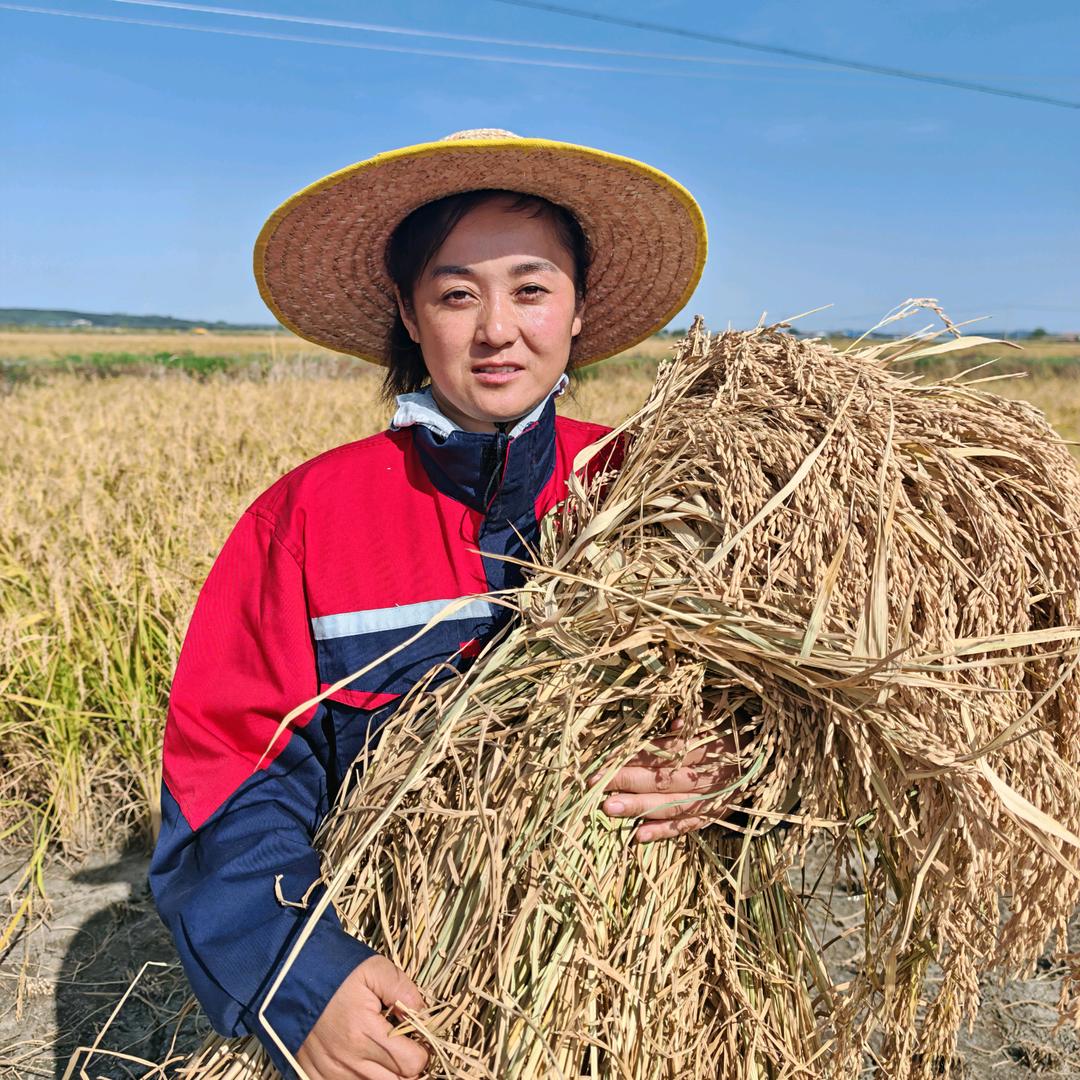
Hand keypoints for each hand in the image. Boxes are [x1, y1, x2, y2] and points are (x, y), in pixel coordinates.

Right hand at [295, 955, 428, 1079]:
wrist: (286, 978)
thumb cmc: (334, 971)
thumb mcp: (373, 968)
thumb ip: (403, 990)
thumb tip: (421, 1014)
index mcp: (366, 1033)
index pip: (413, 1063)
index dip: (422, 1051)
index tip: (418, 1037)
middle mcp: (349, 1061)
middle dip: (407, 1066)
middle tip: (404, 1045)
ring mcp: (330, 1073)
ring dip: (386, 1074)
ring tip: (382, 1050)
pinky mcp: (314, 1076)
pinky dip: (359, 1078)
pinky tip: (361, 1061)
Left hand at [590, 729, 738, 843]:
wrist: (772, 763)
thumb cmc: (735, 735)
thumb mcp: (720, 720)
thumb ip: (696, 723)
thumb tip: (674, 726)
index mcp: (713, 747)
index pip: (667, 752)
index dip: (636, 756)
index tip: (605, 760)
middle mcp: (712, 776)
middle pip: (665, 779)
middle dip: (628, 782)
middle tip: (595, 786)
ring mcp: (714, 799)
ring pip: (672, 805)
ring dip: (639, 808)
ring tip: (608, 809)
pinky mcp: (715, 816)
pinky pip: (687, 827)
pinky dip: (663, 832)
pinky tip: (638, 836)